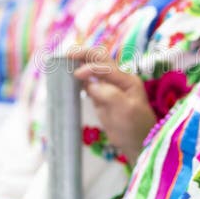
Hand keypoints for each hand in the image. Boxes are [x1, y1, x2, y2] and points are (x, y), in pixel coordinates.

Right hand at [70, 49, 155, 163]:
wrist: (137, 143)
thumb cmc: (135, 127)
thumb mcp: (126, 111)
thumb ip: (110, 95)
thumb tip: (90, 84)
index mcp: (127, 80)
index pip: (106, 67)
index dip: (90, 68)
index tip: (76, 75)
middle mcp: (118, 80)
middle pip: (99, 60)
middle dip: (83, 55)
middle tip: (65, 55)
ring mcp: (109, 87)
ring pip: (92, 69)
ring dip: (79, 64)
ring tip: (63, 63)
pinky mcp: (101, 97)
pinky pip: (88, 83)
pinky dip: (78, 78)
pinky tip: (68, 78)